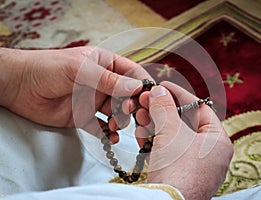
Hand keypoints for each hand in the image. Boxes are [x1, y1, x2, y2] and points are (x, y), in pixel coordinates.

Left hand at [0, 47, 151, 140]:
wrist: (19, 86)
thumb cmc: (47, 68)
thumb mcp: (80, 70)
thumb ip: (108, 80)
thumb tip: (136, 87)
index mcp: (105, 64)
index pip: (132, 74)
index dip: (142, 86)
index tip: (149, 99)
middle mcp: (103, 83)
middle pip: (128, 96)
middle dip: (132, 107)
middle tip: (130, 113)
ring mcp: (94, 101)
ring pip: (117, 113)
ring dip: (120, 121)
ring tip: (114, 125)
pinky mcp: (84, 117)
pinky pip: (102, 127)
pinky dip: (109, 134)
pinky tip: (111, 137)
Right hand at [135, 82, 232, 199]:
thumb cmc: (176, 168)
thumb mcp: (170, 131)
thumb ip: (164, 107)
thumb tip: (159, 91)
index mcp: (217, 141)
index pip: (200, 108)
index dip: (179, 94)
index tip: (162, 86)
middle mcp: (209, 153)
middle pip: (184, 121)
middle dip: (162, 110)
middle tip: (145, 101)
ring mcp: (194, 165)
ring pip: (174, 136)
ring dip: (155, 124)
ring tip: (139, 116)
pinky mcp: (179, 173)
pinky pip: (169, 151)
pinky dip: (155, 141)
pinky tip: (142, 136)